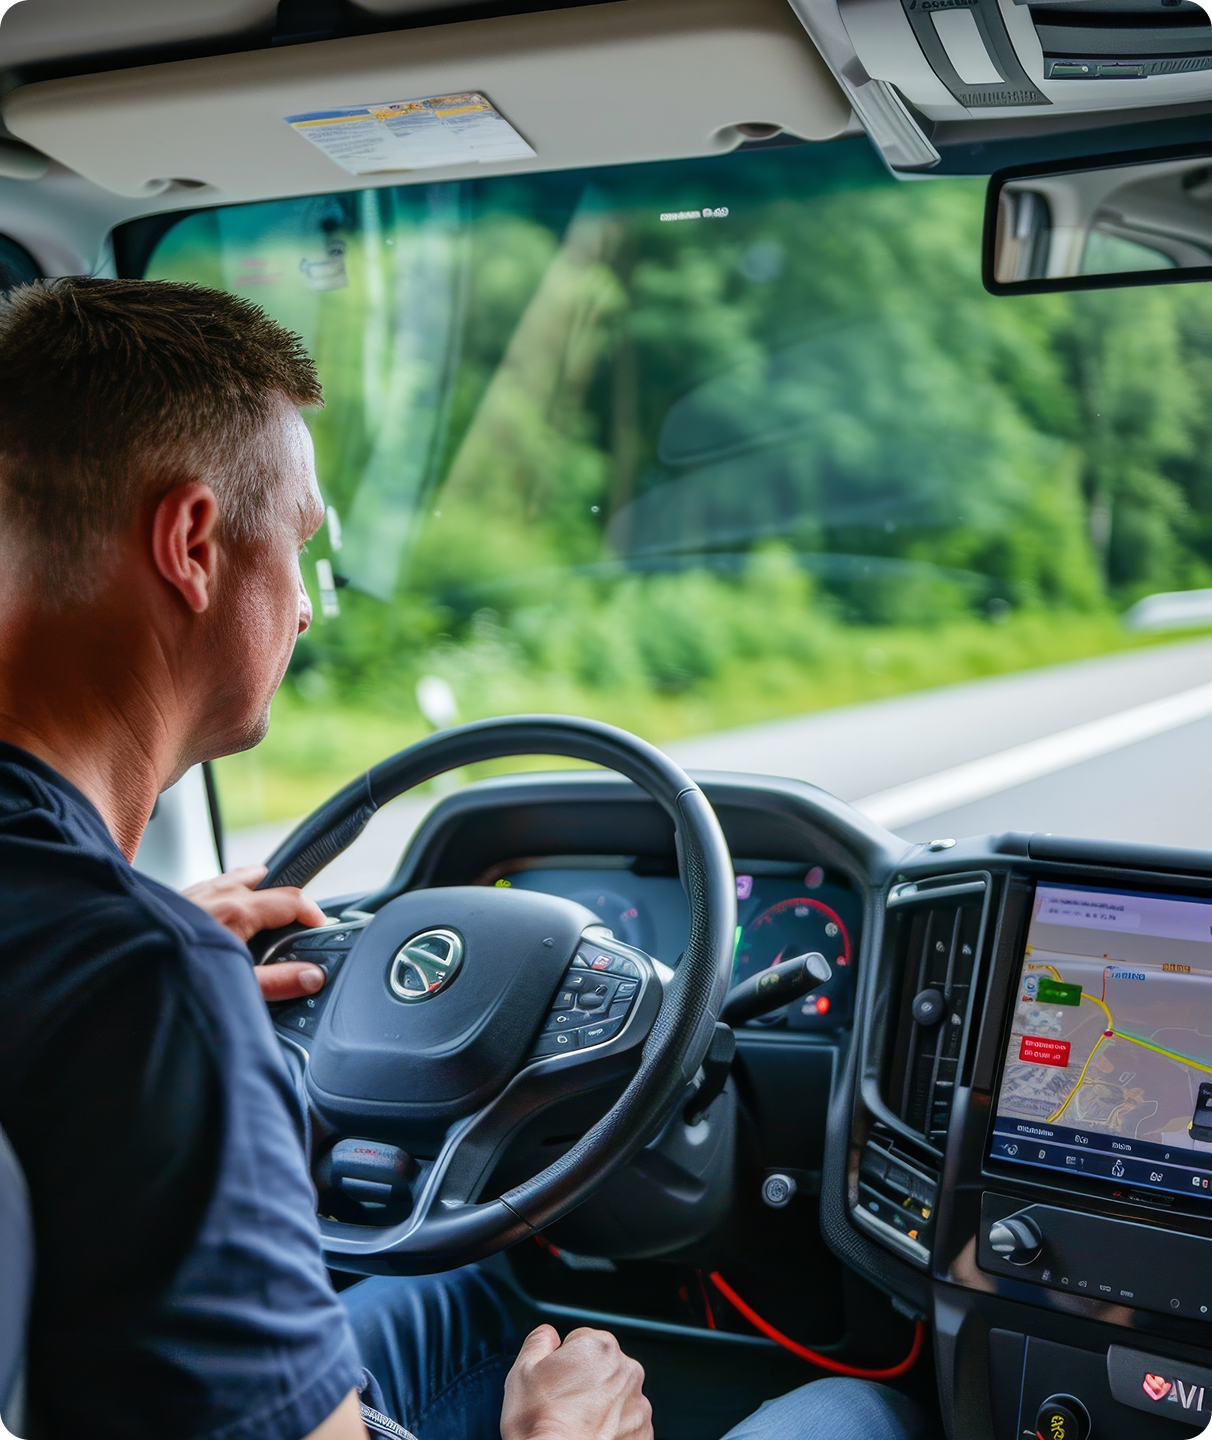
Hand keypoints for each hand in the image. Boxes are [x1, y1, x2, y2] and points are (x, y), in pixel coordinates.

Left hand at [184, 865, 329, 1001]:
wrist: (119, 971)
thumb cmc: (171, 975)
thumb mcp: (235, 985)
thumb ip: (278, 981)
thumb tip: (312, 976)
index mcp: (237, 911)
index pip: (292, 899)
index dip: (313, 913)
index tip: (321, 929)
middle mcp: (216, 894)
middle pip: (266, 881)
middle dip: (285, 900)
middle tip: (296, 923)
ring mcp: (193, 893)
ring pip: (235, 879)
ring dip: (255, 891)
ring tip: (264, 910)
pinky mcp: (174, 899)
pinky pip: (210, 886)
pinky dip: (225, 893)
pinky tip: (221, 915)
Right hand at [501, 1325, 651, 1439]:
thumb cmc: (542, 1428)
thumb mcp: (521, 1373)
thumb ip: (538, 1340)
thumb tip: (547, 1335)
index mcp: (599, 1347)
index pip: (579, 1339)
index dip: (562, 1360)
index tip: (554, 1380)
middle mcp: (626, 1370)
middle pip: (600, 1365)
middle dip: (584, 1380)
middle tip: (562, 1404)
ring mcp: (638, 1403)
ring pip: (614, 1394)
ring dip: (600, 1404)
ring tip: (575, 1424)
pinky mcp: (643, 1433)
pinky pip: (625, 1421)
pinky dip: (612, 1428)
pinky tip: (591, 1436)